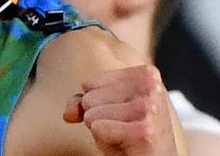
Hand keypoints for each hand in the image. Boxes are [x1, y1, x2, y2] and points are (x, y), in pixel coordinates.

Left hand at [63, 65, 177, 155]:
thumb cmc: (132, 135)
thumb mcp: (106, 111)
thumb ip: (83, 103)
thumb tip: (68, 113)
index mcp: (145, 73)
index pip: (89, 83)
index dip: (98, 105)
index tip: (121, 116)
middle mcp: (151, 85)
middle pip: (89, 98)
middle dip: (100, 118)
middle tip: (124, 130)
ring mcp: (150, 107)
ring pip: (92, 114)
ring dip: (103, 130)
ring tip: (125, 137)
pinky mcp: (145, 130)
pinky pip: (99, 129)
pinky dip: (105, 141)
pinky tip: (127, 146)